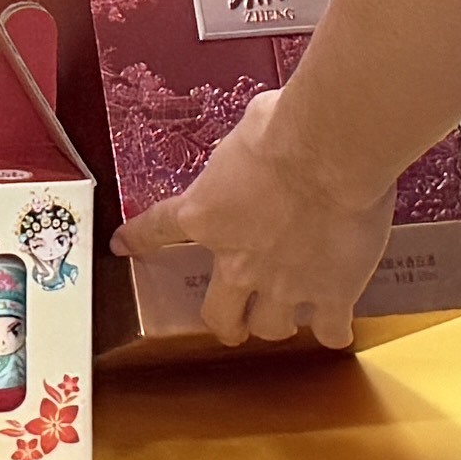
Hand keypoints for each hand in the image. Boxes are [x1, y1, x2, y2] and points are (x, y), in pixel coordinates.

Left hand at [122, 83, 392, 347]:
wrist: (332, 153)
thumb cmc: (289, 127)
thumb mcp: (250, 128)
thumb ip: (248, 149)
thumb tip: (266, 129)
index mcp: (206, 214)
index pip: (156, 230)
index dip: (138, 239)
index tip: (123, 246)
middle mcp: (239, 262)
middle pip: (219, 315)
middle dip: (225, 323)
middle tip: (232, 322)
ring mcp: (285, 284)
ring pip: (270, 328)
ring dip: (275, 325)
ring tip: (288, 321)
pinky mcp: (332, 293)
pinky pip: (329, 331)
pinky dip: (332, 332)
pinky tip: (337, 332)